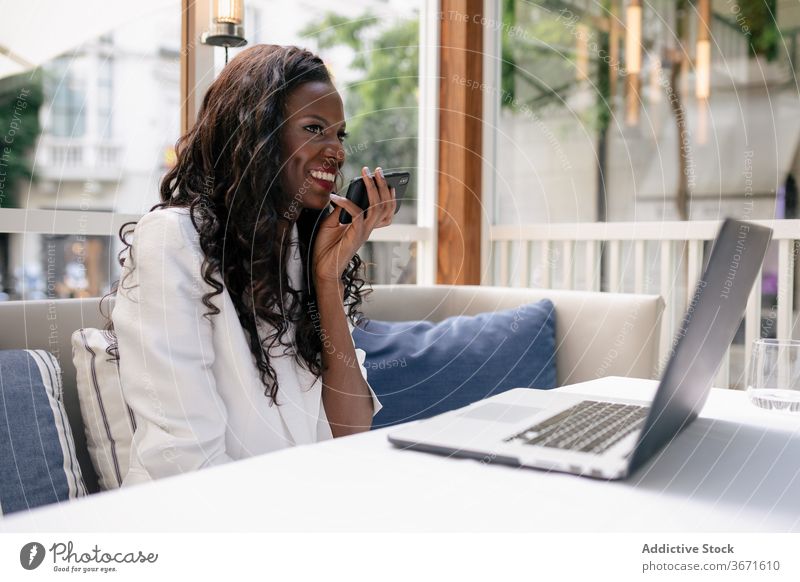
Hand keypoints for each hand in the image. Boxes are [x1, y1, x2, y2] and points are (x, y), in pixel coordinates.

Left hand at [313, 166, 395, 284]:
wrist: (323, 267)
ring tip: (366, 174)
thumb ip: (340, 210)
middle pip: (385, 205)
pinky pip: (357, 214)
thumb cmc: (326, 247)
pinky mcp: (356, 235)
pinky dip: (347, 203)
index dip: (388, 195)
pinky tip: (335, 198)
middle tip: (377, 170)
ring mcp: (364, 232)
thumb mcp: (332, 223)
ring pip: (377, 207)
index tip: (383, 179)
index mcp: (365, 225)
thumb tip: (341, 195)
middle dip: (382, 185)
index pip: (384, 209)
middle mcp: (368, 228)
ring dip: (372, 188)